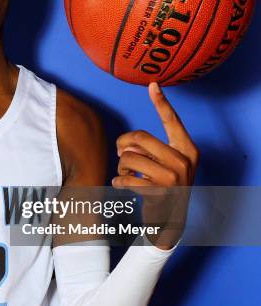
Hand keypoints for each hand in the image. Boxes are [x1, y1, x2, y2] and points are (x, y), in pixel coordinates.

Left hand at [112, 82, 199, 247]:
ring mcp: (173, 177)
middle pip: (140, 137)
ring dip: (120, 167)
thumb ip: (149, 149)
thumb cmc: (163, 186)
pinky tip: (121, 186)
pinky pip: (126, 178)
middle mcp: (184, 161)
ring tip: (125, 175)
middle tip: (121, 155)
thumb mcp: (164, 165)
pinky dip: (118, 182)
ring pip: (129, 158)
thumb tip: (125, 144)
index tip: (153, 83)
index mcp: (187, 149)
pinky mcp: (159, 192)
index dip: (161, 102)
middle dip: (123, 145)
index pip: (172, 121)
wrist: (170, 222)